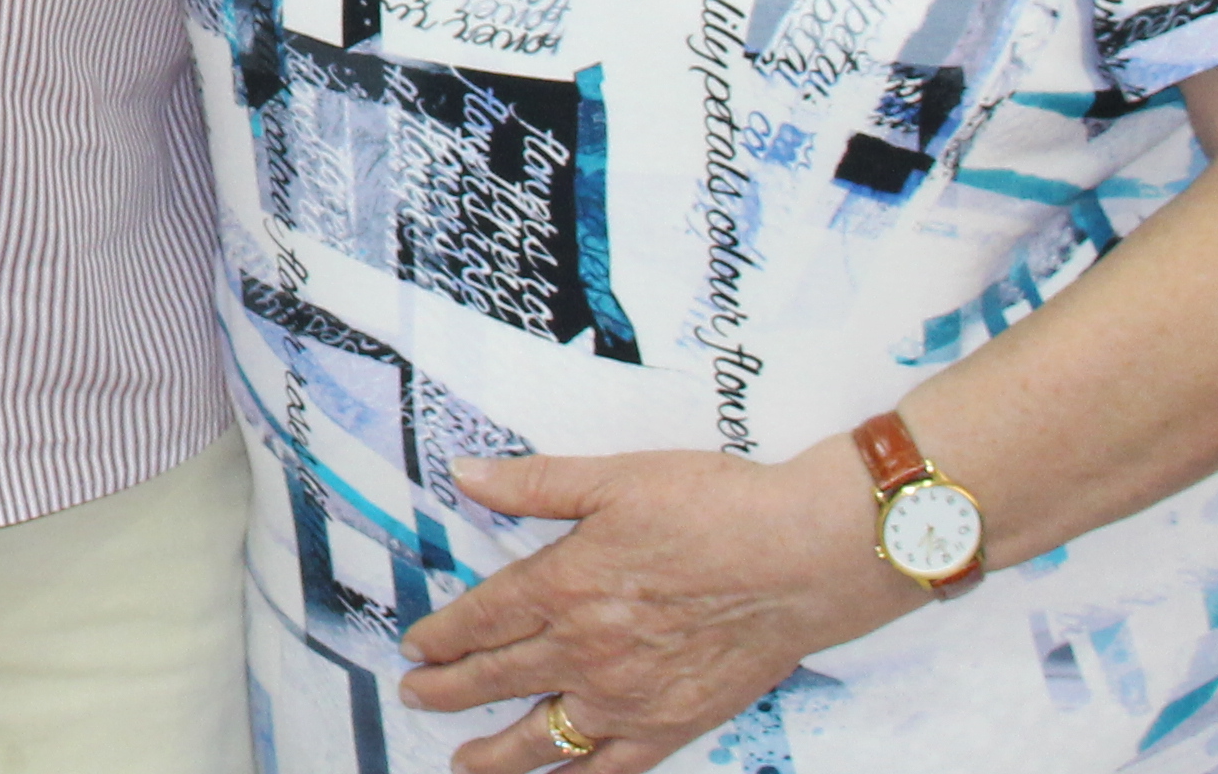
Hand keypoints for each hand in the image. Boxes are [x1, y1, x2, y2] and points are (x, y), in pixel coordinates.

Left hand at [401, 444, 903, 772]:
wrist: (803, 558)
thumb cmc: (715, 509)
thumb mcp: (614, 478)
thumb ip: (534, 484)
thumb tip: (466, 473)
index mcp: (563, 585)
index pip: (481, 620)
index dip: (441, 637)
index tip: (414, 647)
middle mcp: (585, 650)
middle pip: (496, 680)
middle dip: (448, 691)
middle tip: (416, 697)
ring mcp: (628, 697)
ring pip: (542, 738)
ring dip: (495, 754)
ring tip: (463, 763)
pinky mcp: (674, 724)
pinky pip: (612, 767)